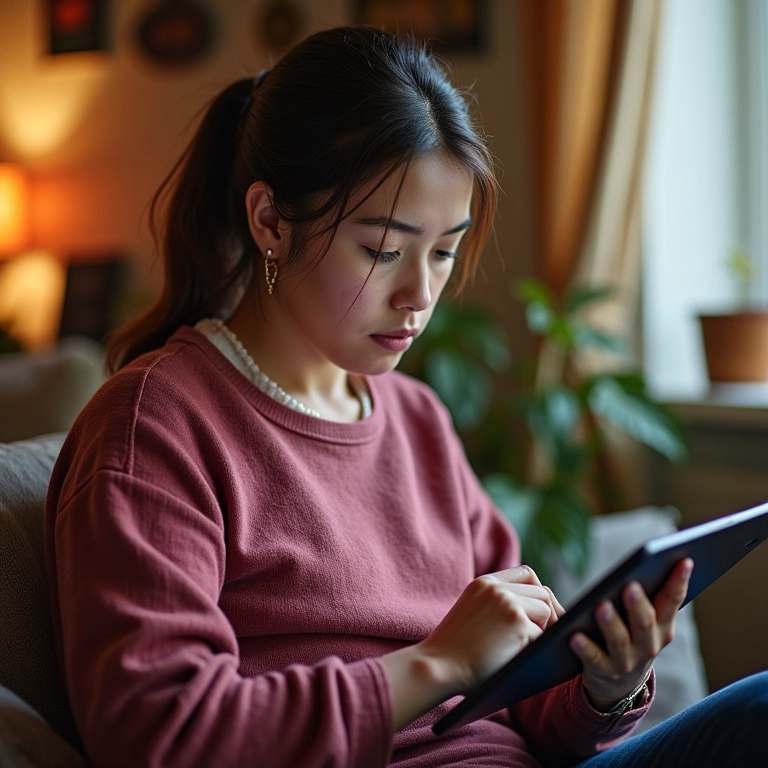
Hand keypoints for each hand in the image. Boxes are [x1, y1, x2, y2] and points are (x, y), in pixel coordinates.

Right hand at [418, 565, 564, 692]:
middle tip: (539, 635)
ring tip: (522, 646)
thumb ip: (495, 603)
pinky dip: (533, 648)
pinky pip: (541, 635)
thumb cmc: (453, 649)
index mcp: (484, 583)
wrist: (437, 666)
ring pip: (545, 611)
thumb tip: (539, 611)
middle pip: (542, 593)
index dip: (537, 593)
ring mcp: (507, 603)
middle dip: (545, 614)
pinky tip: (516, 656)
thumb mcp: (471, 612)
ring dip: (540, 630)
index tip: (538, 613)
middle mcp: (496, 588)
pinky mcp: (516, 622)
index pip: (526, 574)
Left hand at [569, 558, 693, 710]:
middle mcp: (649, 644)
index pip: (672, 600)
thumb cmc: (630, 633)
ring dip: (611, 623)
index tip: (685, 560)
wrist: (619, 682)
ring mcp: (627, 660)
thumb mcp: (643, 616)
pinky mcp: (604, 670)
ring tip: (601, 606)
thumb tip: (647, 555)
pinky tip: (574, 636)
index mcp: (662, 625)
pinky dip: (585, 647)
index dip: (679, 581)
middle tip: (631, 585)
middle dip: (638, 604)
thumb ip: (644, 591)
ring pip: (619, 641)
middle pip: (644, 622)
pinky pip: (593, 657)